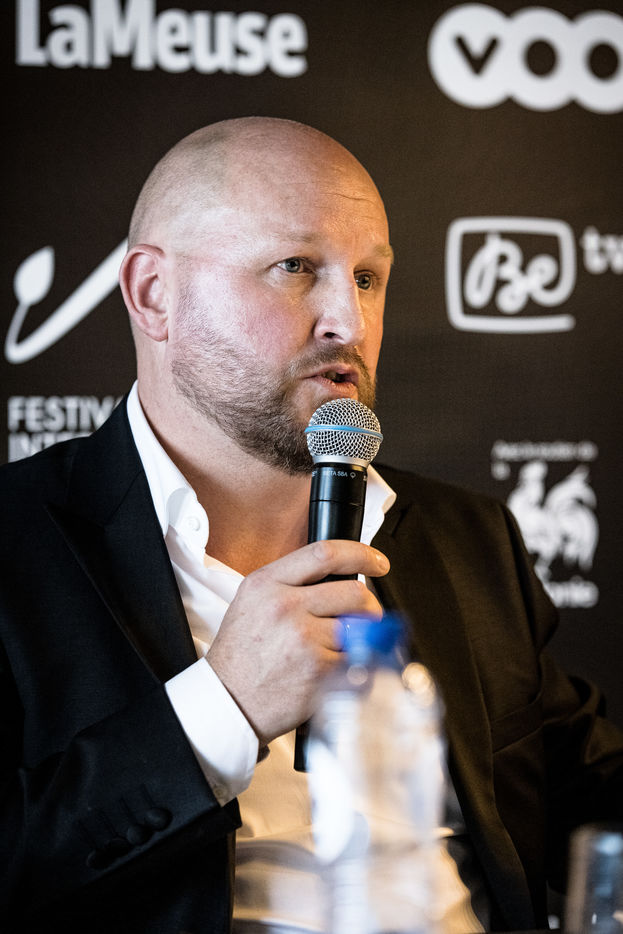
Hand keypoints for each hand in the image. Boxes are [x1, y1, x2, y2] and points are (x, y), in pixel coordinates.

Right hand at [206, 540, 389, 744]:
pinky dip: (358, 665)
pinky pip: (359, 660)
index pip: (325, 554)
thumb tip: (339, 576)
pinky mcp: (319, 671)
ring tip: (342, 647)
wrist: (229, 701)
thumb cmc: (241, 655)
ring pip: (361, 628)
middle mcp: (286, 607)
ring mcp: (304, 640)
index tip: (376, 562)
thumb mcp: (252, 602)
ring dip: (362, 638)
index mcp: (267, 584)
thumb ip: (291, 583)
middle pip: (354, 592)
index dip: (361, 554)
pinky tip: (338, 669)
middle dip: (370, 605)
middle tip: (367, 614)